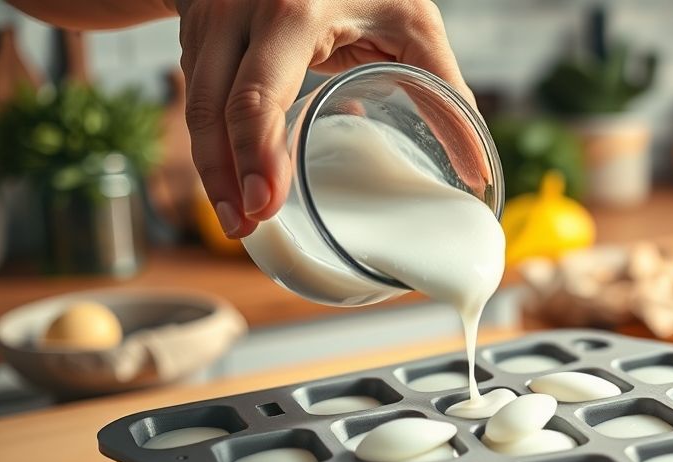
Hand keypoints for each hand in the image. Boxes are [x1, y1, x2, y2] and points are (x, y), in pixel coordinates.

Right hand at [173, 0, 471, 237]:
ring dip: (211, 170)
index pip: (258, 92)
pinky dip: (212, 146)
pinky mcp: (198, 33)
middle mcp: (241, 13)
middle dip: (224, 176)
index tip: (267, 203)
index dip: (257, 153)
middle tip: (247, 228)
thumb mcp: (415, 26)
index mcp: (293, 12)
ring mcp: (211, 21)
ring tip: (239, 222)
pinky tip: (229, 186)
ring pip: (195, 107)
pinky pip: (196, 97)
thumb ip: (446, 94)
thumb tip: (478, 171)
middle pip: (212, 108)